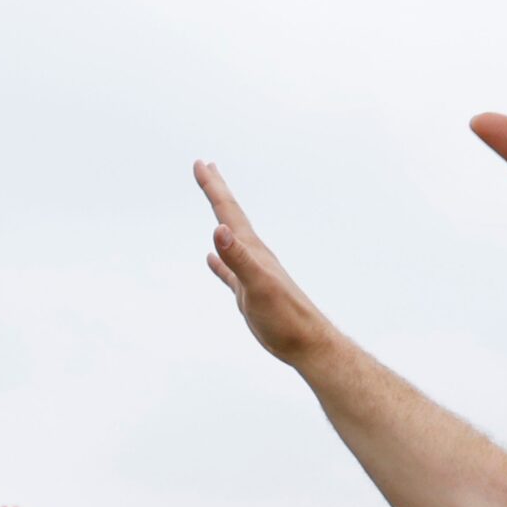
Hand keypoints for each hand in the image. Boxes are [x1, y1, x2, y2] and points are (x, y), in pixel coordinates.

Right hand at [197, 161, 338, 367]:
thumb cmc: (284, 317)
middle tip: (206, 167)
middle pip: (231, 217)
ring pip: (230, 238)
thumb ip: (239, 258)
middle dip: (218, 191)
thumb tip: (219, 229)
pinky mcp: (249, 293)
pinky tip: (212, 259)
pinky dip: (219, 261)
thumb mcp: (258, 286)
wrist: (306, 342)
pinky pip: (229, 270)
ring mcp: (251, 273)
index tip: (200, 164)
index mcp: (253, 250)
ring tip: (213, 204)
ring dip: (220, 219)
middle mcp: (253, 255)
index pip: (229, 212)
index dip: (214, 187)